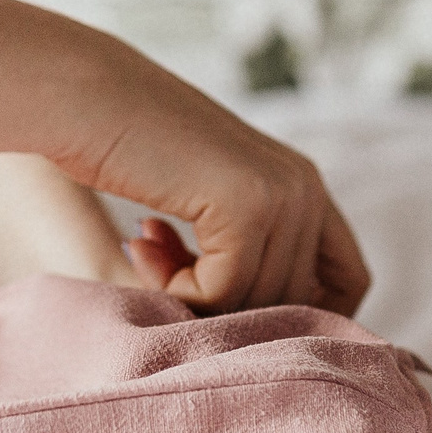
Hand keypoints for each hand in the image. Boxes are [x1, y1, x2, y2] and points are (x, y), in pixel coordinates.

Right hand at [70, 58, 371, 317]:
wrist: (80, 93)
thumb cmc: (127, 150)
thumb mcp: (206, 203)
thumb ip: (244, 257)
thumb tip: (266, 338)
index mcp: (305, 184)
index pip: (350, 280)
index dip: (306, 316)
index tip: (242, 319)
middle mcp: (306, 187)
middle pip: (294, 303)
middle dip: (225, 308)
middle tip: (157, 267)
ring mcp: (283, 194)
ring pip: (257, 303)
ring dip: (192, 298)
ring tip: (146, 249)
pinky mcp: (247, 204)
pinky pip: (223, 293)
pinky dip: (176, 289)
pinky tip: (141, 241)